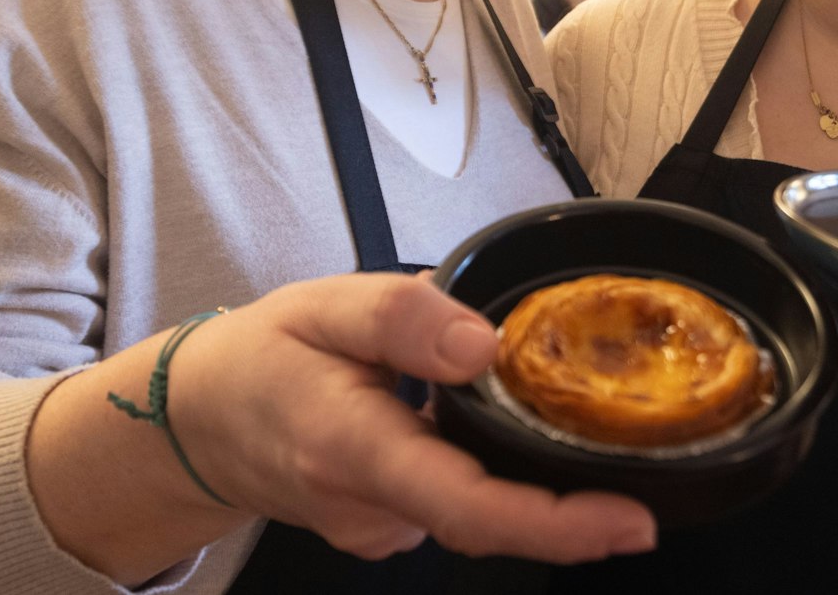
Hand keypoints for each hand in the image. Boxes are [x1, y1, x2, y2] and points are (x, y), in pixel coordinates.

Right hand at [167, 273, 656, 561]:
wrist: (196, 423)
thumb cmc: (263, 356)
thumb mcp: (322, 305)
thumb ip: (402, 319)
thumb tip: (483, 344)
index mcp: (355, 449)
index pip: (467, 505)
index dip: (555, 524)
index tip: (630, 523)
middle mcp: (371, 508)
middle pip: (489, 520)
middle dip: (570, 509)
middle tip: (641, 477)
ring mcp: (379, 531)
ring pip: (475, 508)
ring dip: (522, 474)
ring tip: (551, 419)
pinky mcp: (387, 532)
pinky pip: (455, 504)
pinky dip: (484, 471)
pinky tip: (486, 428)